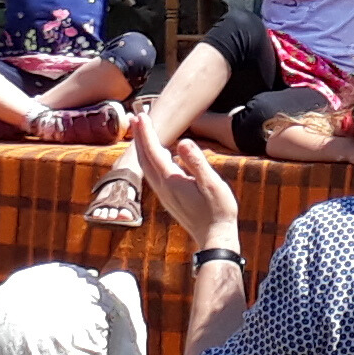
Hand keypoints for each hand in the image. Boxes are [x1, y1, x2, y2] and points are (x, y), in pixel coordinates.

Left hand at [134, 107, 241, 254]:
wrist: (215, 238)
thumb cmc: (218, 211)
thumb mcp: (212, 184)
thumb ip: (196, 162)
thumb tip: (182, 142)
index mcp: (170, 181)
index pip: (153, 151)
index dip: (146, 133)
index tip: (141, 116)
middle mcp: (162, 187)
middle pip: (144, 158)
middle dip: (139, 137)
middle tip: (135, 118)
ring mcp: (164, 194)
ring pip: (147, 167)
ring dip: (143, 148)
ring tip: (141, 132)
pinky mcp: (169, 198)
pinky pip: (153, 174)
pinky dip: (150, 160)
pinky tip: (157, 156)